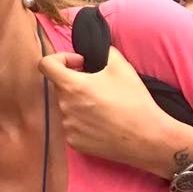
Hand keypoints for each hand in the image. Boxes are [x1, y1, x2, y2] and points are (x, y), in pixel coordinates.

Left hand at [39, 48, 191, 176]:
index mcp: (72, 86)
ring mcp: (67, 126)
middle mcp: (65, 107)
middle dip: (76, 81)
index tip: (80, 64)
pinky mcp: (73, 142)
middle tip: (99, 85)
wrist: (147, 138)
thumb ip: (103, 51)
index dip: (61, 59)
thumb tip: (95, 50)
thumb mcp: (122, 67)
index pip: (46, 65)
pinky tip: (102, 122)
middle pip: (61, 86)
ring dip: (80, 101)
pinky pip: (72, 125)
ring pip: (67, 106)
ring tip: (104, 106)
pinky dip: (82, 120)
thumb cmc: (134, 102)